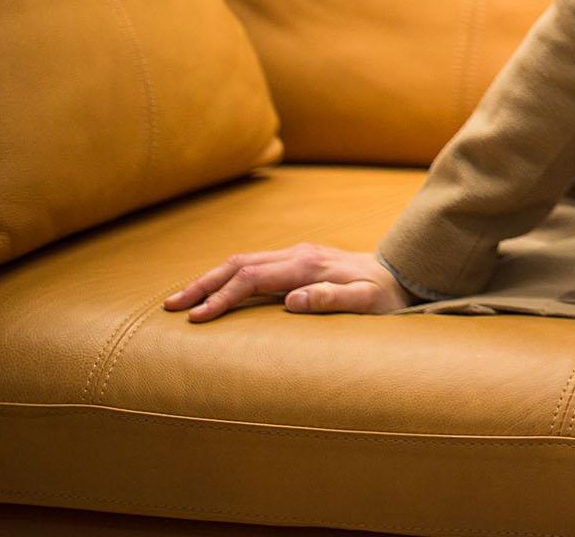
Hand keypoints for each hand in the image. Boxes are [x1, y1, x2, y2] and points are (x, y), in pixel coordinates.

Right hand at [162, 243, 419, 321]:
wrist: (404, 275)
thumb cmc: (386, 296)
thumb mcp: (368, 304)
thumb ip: (333, 300)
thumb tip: (293, 301)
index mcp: (308, 266)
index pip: (252, 279)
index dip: (222, 298)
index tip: (197, 319)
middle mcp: (298, 254)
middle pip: (238, 264)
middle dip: (203, 284)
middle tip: (171, 307)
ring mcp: (298, 254)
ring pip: (243, 261)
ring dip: (211, 278)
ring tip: (182, 299)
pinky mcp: (299, 259)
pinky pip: (255, 264)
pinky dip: (228, 275)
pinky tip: (215, 290)